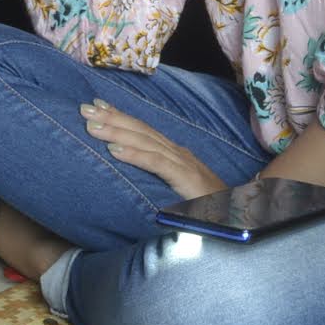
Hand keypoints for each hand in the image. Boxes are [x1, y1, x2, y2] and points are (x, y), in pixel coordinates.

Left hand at [81, 98, 225, 200]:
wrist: (240, 218)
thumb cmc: (209, 208)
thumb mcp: (179, 190)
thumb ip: (162, 180)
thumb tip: (135, 176)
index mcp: (175, 155)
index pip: (144, 132)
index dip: (121, 118)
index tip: (98, 107)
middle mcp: (177, 153)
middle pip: (141, 131)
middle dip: (112, 118)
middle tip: (85, 107)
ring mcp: (183, 164)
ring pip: (145, 142)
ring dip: (117, 131)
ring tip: (92, 124)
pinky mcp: (185, 179)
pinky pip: (156, 164)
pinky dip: (135, 155)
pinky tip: (114, 150)